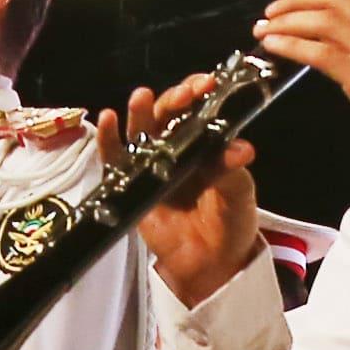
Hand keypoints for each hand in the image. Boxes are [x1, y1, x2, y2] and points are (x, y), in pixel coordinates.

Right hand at [116, 78, 270, 306]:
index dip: (200, 93)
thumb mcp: (238, 194)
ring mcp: (152, 165)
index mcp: (205, 144)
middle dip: (173, 99)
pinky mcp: (131, 185)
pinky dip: (109, 140)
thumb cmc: (230, 223)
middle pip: (167, 114)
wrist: (212, 266)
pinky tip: (108, 120)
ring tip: (142, 98)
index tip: (207, 84)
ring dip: (139, 112)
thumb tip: (240, 149)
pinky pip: (116, 159)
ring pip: (140, 130)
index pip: (198, 108)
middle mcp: (176, 148)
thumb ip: (232, 170)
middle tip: (184, 95)